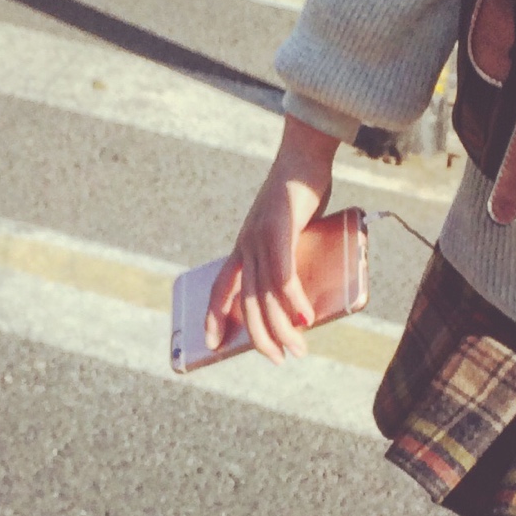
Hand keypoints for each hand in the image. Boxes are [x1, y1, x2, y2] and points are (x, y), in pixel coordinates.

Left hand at [206, 116, 340, 364]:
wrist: (303, 156)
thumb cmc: (300, 196)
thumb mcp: (289, 233)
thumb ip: (290, 259)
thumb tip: (302, 294)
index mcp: (243, 246)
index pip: (219, 287)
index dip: (213, 316)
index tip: (211, 344)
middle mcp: (245, 245)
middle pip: (246, 302)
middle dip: (259, 337)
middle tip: (277, 359)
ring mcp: (260, 238)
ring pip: (265, 295)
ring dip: (282, 328)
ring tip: (298, 349)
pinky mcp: (280, 230)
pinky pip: (283, 275)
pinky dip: (293, 299)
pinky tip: (304, 317)